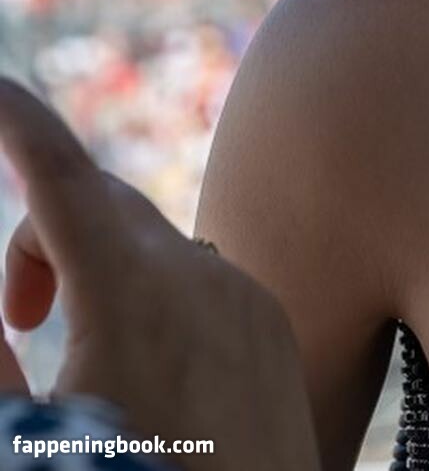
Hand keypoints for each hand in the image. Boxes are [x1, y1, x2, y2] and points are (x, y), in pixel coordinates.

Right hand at [0, 77, 320, 470]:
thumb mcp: (35, 443)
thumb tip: (2, 320)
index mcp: (128, 292)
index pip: (57, 173)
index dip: (16, 120)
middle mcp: (197, 273)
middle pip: (100, 202)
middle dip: (44, 235)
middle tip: (18, 319)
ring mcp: (243, 294)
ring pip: (151, 238)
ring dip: (99, 266)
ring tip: (74, 351)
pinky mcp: (271, 324)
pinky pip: (198, 274)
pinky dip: (152, 289)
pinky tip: (145, 371)